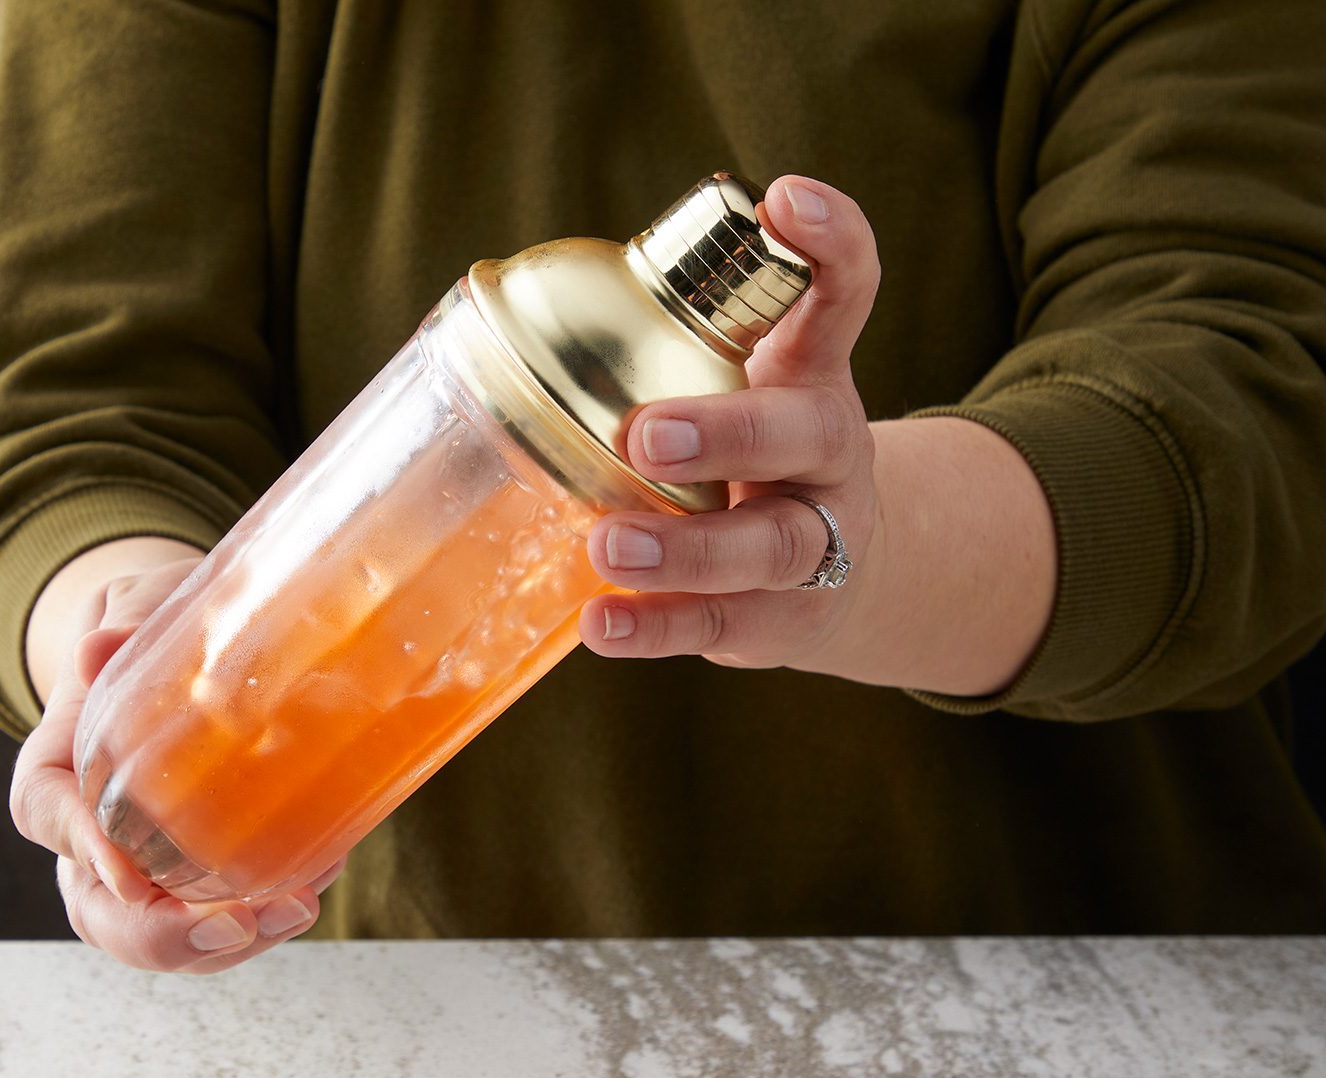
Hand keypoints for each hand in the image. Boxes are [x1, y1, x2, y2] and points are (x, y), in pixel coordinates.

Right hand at [12, 539, 344, 973]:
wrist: (181, 642)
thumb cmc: (153, 624)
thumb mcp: (138, 607)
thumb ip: (123, 624)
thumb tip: (98, 649)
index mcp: (55, 764)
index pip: (47, 816)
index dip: (85, 853)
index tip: (134, 879)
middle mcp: (89, 830)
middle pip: (99, 910)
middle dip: (166, 937)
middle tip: (240, 926)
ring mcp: (144, 862)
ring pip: (163, 933)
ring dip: (228, 941)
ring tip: (298, 905)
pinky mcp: (200, 870)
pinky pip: (217, 914)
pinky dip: (264, 913)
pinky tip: (317, 878)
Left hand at [579, 175, 882, 675]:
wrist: (837, 572)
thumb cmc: (745, 452)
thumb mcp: (729, 379)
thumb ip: (652, 341)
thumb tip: (483, 325)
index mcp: (810, 371)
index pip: (842, 291)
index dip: (829, 242)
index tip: (783, 201)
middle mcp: (829, 452)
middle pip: (804, 433)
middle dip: (727, 432)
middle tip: (643, 433)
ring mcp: (816, 540)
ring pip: (770, 545)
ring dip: (687, 548)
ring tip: (607, 545)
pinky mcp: (783, 617)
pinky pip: (723, 625)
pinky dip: (660, 628)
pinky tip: (601, 625)